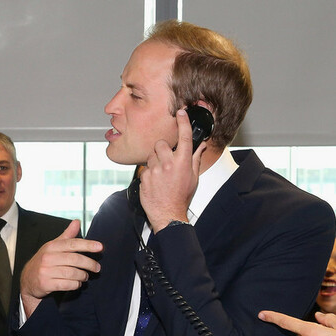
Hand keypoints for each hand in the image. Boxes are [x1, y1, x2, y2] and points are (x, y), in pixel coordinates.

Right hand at [20, 219, 101, 316]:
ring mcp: (46, 271)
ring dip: (83, 275)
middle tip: (97, 268)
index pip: (72, 244)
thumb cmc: (44, 261)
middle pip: (75, 259)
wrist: (28, 280)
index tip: (100, 247)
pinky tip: (77, 283)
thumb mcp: (53, 247)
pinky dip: (75, 284)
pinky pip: (67, 284)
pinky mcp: (46, 284)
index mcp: (51, 246)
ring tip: (85, 276)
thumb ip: (67, 236)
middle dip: (89, 264)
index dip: (87, 245)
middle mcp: (47, 258)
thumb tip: (77, 221)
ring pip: (72, 273)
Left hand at [141, 108, 206, 231]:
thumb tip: (200, 146)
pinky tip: (154, 182)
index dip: (183, 122)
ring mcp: (155, 170)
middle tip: (166, 161)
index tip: (181, 112)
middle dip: (162, 150)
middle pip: (161, 144)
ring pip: (151, 155)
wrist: (167, 213)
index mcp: (183, 162)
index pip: (185, 137)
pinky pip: (144, 168)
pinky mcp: (144, 176)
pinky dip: (148, 172)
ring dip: (154, 161)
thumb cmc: (181, 197)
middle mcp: (168, 164)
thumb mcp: (193, 178)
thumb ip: (195, 159)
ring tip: (160, 174)